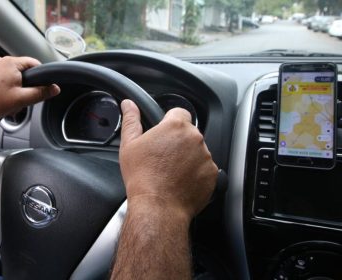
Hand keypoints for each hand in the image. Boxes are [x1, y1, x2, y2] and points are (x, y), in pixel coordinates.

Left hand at [0, 56, 59, 123]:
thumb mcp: (21, 99)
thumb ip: (41, 93)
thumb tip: (55, 88)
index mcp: (11, 63)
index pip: (35, 64)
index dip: (42, 77)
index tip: (43, 89)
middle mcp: (1, 62)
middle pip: (25, 73)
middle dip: (27, 88)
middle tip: (23, 101)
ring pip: (15, 79)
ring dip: (17, 92)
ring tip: (10, 104)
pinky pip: (5, 82)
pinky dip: (8, 92)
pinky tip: (3, 103)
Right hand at [119, 99, 217, 219]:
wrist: (158, 207)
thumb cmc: (143, 177)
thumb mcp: (129, 145)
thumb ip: (131, 120)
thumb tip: (128, 105)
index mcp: (175, 126)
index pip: (179, 113)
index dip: (169, 122)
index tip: (163, 135)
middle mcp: (195, 138)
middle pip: (188, 133)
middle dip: (178, 142)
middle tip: (163, 157)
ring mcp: (206, 156)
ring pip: (197, 151)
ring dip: (188, 157)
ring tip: (171, 172)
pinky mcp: (212, 174)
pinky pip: (205, 168)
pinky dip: (196, 173)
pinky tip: (181, 181)